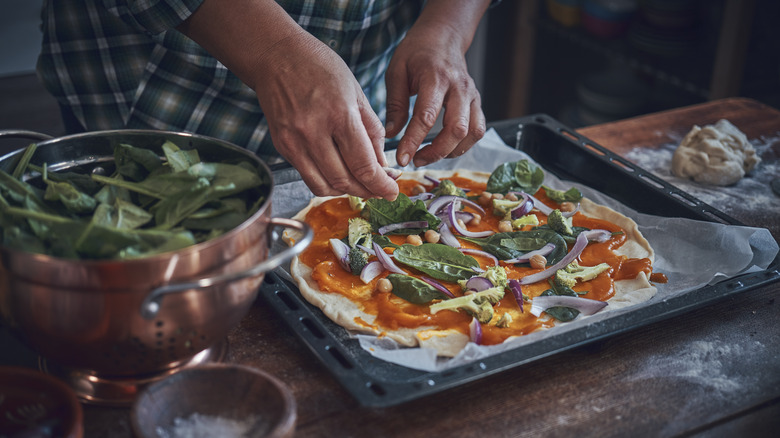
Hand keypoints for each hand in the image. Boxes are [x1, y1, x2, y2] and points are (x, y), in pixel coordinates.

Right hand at [178, 0, 397, 199]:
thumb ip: (371, 130)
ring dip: (346, 191)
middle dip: (368, 191)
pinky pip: (308, 177)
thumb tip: (381, 165)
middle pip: (345, 181)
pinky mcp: (283, 146)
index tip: (392, 192)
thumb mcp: (356, 91)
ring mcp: (294, 141)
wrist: (276, 56)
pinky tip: (339, 175)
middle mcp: (314, 132)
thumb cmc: (319, 67)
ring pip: (324, 186)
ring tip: (361, 185)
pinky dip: (327, 183)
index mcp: (340, 114)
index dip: (381, 185)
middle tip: (380, 189)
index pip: (363, 165)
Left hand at [385, 0, 488, 167]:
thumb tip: (390, 134)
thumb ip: (395, 104)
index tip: (402, 158)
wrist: (443, 36)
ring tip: (430, 156)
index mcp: (435, 77)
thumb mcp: (397, 72)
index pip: (426, 116)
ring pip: (472, 132)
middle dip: (436, 151)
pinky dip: (464, 145)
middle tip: (416, 160)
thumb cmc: (416, 53)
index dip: (414, 141)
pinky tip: (446, 148)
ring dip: (452, 151)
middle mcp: (459, 87)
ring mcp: (472, 95)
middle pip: (456, 129)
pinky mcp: (477, 102)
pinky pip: (477, 130)